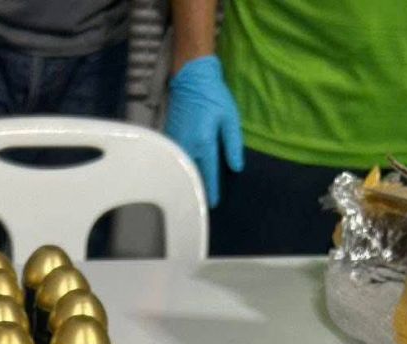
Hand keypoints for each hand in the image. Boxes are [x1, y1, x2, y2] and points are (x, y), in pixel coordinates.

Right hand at [164, 55, 242, 207]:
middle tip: (202, 203)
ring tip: (193, 193)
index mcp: (204, 142)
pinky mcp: (170, 138)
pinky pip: (175, 160)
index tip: (214, 204)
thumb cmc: (214, 95)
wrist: (191, 77)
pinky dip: (180, 169)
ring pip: (182, 169)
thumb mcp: (230, 117)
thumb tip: (236, 167)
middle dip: (198, 189)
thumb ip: (233, 144)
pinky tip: (184, 175)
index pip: (209, 173)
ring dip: (187, 180)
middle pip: (192, 175)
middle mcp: (188, 146)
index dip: (212, 190)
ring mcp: (177, 143)